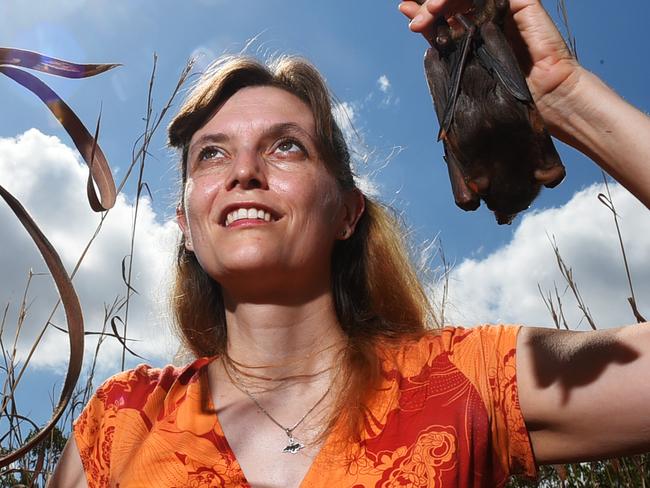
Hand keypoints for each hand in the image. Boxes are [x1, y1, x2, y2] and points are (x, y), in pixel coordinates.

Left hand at [398, 0, 581, 133]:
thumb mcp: (469, 76)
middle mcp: (490, 20)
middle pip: (454, 1)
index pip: (446, 16)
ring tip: (427, 13)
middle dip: (430, 5)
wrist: (551, 102)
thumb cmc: (512, 101)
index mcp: (477, 38)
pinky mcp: (522, 3)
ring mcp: (506, 10)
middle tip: (415, 19)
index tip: (403, 9)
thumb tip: (419, 35)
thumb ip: (446, 52)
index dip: (426, 10)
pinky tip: (447, 4)